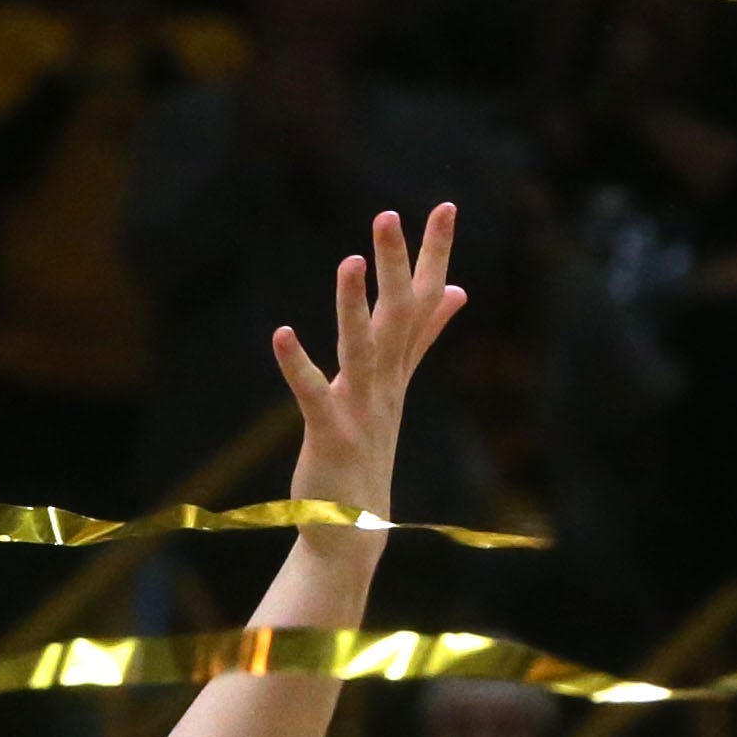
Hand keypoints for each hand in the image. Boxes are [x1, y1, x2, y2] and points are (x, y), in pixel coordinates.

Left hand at [273, 205, 466, 522]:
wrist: (355, 531)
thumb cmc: (369, 453)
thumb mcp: (396, 387)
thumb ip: (422, 337)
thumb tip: (455, 290)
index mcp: (398, 369)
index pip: (422, 302)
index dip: (434, 254)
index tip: (445, 205)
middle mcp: (385, 384)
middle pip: (397, 317)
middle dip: (397, 265)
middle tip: (390, 213)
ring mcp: (362, 410)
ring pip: (362, 350)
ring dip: (354, 306)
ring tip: (349, 261)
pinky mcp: (332, 437)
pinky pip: (314, 396)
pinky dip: (298, 365)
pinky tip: (281, 333)